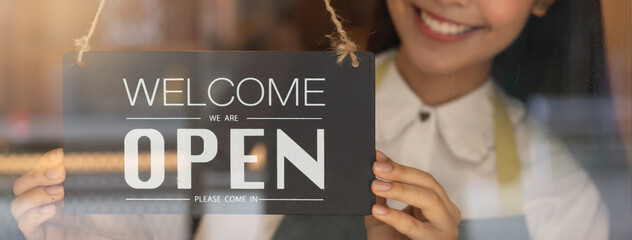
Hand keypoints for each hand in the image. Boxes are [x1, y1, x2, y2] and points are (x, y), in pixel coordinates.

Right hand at [11, 148, 151, 239]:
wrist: (125, 235)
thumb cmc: (117, 212)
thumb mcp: (104, 187)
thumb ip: (88, 170)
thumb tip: (75, 149)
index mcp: (60, 185)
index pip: (39, 168)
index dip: (45, 160)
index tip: (60, 155)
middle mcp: (48, 201)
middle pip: (23, 184)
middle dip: (37, 175)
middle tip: (60, 174)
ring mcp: (45, 219)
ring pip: (18, 204)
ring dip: (34, 195)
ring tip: (60, 193)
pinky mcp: (45, 236)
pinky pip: (25, 225)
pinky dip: (33, 215)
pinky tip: (51, 210)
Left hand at [365, 151, 460, 239]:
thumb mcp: (384, 216)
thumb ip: (380, 195)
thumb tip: (374, 168)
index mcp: (439, 205)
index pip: (423, 178)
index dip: (400, 167)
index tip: (377, 158)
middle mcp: (448, 215)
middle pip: (429, 185)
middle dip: (401, 174)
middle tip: (376, 169)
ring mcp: (445, 230)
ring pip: (429, 200)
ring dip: (400, 190)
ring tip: (376, 186)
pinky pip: (417, 228)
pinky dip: (397, 217)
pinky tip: (379, 210)